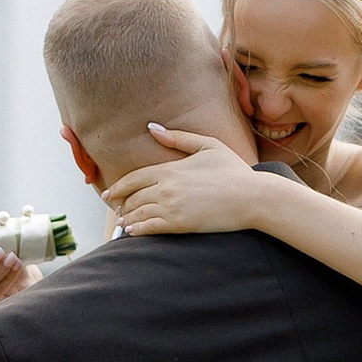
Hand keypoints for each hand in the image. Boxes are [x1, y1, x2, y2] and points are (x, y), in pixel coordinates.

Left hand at [104, 129, 264, 235]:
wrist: (252, 197)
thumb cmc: (234, 171)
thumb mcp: (207, 145)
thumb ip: (178, 138)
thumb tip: (152, 128)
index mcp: (170, 169)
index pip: (133, 178)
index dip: (118, 187)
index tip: (109, 194)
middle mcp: (166, 187)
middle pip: (132, 198)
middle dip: (122, 205)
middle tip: (117, 210)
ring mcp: (171, 207)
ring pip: (138, 214)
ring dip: (128, 219)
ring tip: (124, 222)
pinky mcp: (179, 224)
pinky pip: (149, 228)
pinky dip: (137, 230)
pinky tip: (133, 232)